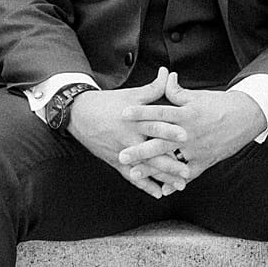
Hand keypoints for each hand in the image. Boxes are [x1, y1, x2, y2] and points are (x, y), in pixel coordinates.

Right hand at [68, 68, 188, 197]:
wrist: (80, 115)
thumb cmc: (109, 103)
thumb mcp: (131, 94)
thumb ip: (153, 87)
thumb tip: (168, 73)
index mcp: (134, 120)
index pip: (154, 125)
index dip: (169, 130)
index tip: (185, 136)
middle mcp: (129, 138)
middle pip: (152, 152)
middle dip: (170, 162)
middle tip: (187, 170)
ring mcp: (122, 152)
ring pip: (145, 168)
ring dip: (162, 177)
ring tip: (180, 185)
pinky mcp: (116, 162)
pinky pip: (131, 176)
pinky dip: (145, 185)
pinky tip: (158, 193)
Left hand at [121, 72, 266, 179]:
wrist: (246, 117)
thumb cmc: (220, 105)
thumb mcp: (198, 96)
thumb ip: (178, 91)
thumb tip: (165, 77)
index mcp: (187, 114)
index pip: (160, 112)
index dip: (141, 112)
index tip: (124, 114)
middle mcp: (190, 133)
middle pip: (161, 142)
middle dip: (140, 150)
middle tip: (122, 155)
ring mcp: (197, 149)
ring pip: (171, 161)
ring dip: (152, 168)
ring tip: (134, 173)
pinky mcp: (204, 161)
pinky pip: (188, 174)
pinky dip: (176, 182)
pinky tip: (163, 189)